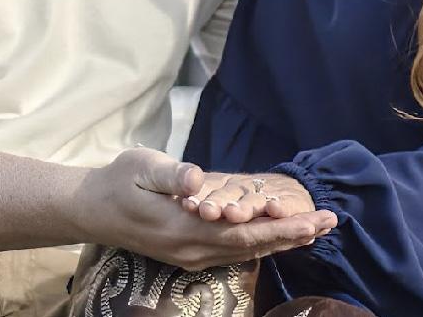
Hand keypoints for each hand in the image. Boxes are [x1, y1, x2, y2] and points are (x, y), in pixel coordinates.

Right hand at [76, 147, 336, 270]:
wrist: (92, 209)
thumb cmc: (118, 181)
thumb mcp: (140, 167)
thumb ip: (171, 175)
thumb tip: (198, 179)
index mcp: (183, 228)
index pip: (243, 233)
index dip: (281, 228)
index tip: (312, 218)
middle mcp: (192, 249)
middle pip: (252, 247)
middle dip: (293, 234)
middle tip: (330, 221)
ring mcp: (191, 256)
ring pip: (245, 253)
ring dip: (282, 241)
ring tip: (315, 229)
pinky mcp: (189, 253)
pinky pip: (233, 253)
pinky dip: (261, 244)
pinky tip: (278, 236)